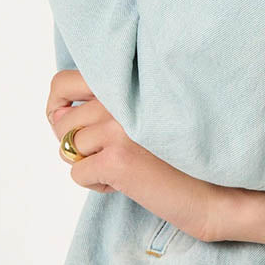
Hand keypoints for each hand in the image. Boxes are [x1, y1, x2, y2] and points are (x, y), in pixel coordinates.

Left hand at [46, 69, 216, 242]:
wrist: (208, 185)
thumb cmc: (174, 148)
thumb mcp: (141, 110)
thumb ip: (104, 102)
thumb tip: (55, 115)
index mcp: (125, 79)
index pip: (62, 82)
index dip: (57, 106)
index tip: (68, 122)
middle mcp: (118, 95)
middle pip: (61, 122)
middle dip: (74, 143)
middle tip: (104, 151)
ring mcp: (116, 125)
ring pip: (68, 150)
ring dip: (89, 163)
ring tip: (124, 163)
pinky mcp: (115, 157)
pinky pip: (78, 175)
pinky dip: (97, 184)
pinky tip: (127, 180)